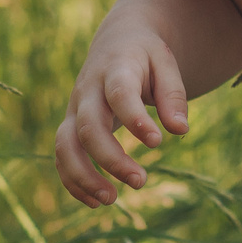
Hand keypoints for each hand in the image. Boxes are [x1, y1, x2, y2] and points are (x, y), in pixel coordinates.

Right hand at [53, 22, 189, 208]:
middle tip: (140, 181)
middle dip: (111, 159)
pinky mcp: (70, 126)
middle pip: (89, 127)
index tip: (157, 142)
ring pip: (66, 145)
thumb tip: (180, 130)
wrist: (117, 41)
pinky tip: (96, 201)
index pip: (119, 94)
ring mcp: (74, 109)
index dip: (135, 119)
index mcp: (115, 68)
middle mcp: (88, 90)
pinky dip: (72, 181)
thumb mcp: (166, 63)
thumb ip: (173, 94)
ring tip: (111, 200)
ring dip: (84, 176)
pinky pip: (61, 156)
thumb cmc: (146, 56)